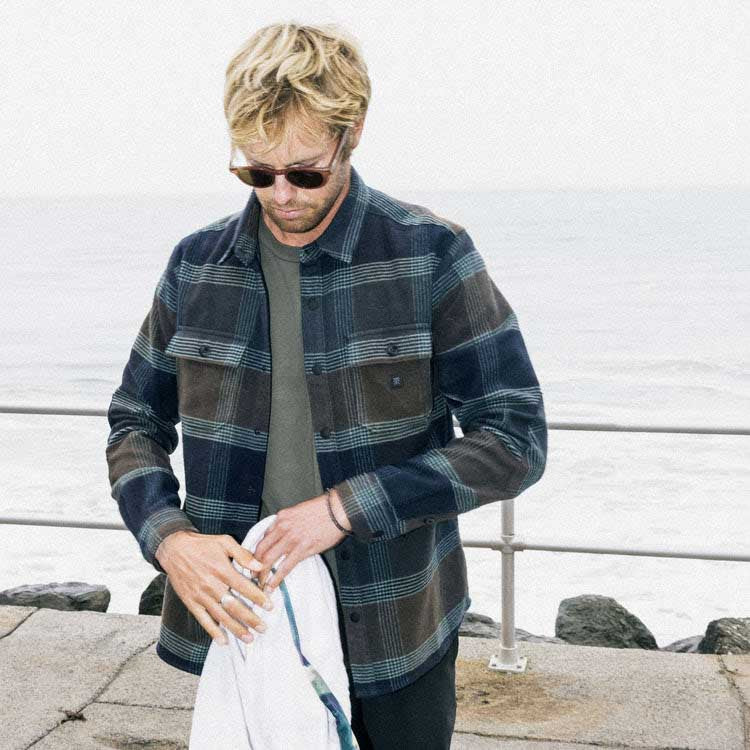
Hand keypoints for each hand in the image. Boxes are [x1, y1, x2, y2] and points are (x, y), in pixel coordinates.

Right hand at [154, 529, 273, 646]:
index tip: (270, 607)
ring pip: (220, 616)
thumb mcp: (224, 542)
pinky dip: (213, 632)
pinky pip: (203, 620)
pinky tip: (224, 641)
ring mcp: (200, 596)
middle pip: (234, 605)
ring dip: (235, 629)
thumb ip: (243, 554)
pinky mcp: (191, 602)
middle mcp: (212, 585)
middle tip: (263, 628)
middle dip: (250, 618)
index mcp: (222, 570)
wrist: (174, 549)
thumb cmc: (202, 545)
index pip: (244, 587)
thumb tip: (260, 566)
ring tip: (249, 639)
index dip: (258, 598)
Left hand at [253, 489, 350, 591]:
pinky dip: (276, 579)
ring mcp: (292, 539)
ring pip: (268, 560)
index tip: (255, 561)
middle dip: (253, 566)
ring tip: (259, 584)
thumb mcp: (298, 512)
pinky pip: (285, 567)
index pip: (262, 537)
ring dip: (262, 575)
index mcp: (281, 518)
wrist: (338, 510)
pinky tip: (271, 586)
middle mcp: (283, 527)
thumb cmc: (322, 510)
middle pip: (260, 550)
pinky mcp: (303, 549)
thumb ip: (287, 524)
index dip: (256, 552)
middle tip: (252, 575)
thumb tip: (281, 537)